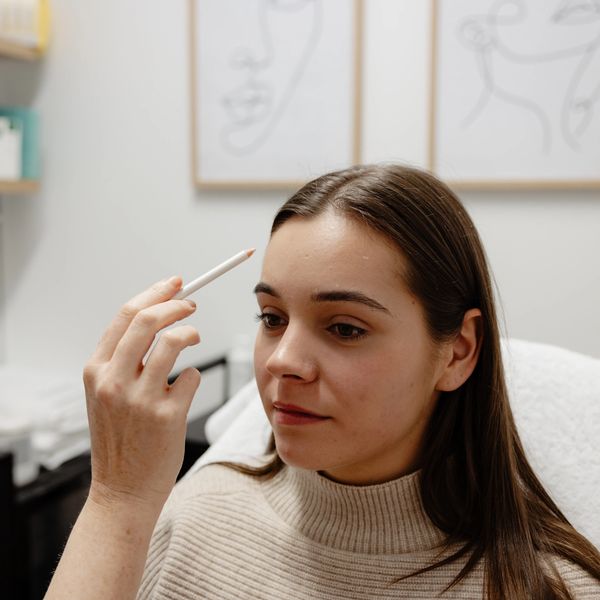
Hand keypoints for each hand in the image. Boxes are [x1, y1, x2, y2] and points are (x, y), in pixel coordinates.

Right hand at [83, 276, 200, 510]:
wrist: (122, 491)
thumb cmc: (121, 438)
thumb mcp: (107, 394)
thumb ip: (124, 359)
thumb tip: (158, 315)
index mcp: (95, 371)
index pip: (125, 315)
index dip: (154, 293)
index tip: (175, 283)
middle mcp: (113, 381)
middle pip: (148, 320)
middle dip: (176, 304)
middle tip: (192, 303)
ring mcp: (140, 399)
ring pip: (175, 341)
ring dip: (191, 332)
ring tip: (196, 336)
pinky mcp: (167, 416)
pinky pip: (192, 377)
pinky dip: (195, 376)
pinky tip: (187, 388)